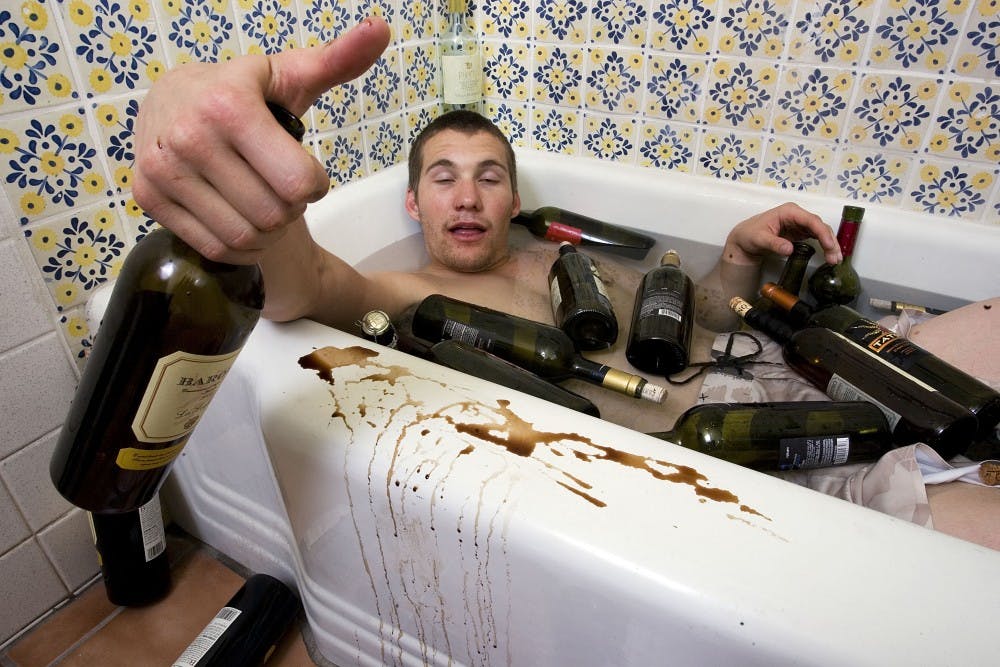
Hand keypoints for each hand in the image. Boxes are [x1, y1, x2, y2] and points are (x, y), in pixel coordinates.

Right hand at [133, 18, 390, 263]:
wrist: (168, 99)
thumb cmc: (241, 91)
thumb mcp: (289, 74)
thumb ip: (338, 59)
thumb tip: (380, 29)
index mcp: (230, 106)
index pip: (298, 182)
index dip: (315, 185)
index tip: (307, 171)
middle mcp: (190, 137)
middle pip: (274, 214)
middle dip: (291, 208)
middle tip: (282, 188)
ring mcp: (163, 170)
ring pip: (245, 236)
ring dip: (268, 231)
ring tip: (263, 204)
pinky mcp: (148, 197)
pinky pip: (216, 248)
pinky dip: (241, 247)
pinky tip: (244, 222)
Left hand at [723, 202, 840, 265]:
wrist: (744, 239)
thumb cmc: (750, 235)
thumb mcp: (759, 240)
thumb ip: (774, 244)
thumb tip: (789, 249)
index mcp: (789, 212)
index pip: (811, 220)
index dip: (822, 233)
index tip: (830, 245)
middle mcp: (797, 215)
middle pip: (819, 226)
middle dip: (830, 241)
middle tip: (835, 257)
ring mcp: (800, 223)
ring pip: (820, 232)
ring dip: (830, 245)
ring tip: (835, 260)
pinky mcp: (800, 232)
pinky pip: (816, 237)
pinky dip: (824, 245)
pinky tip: (829, 255)